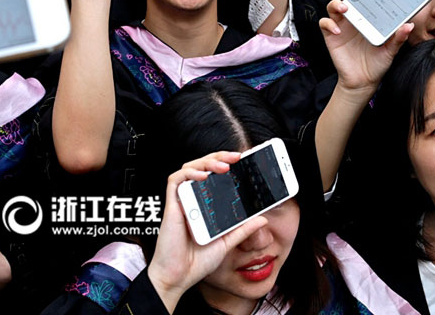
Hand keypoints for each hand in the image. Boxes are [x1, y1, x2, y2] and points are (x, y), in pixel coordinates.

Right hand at [146, 152, 269, 312]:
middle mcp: (193, 199)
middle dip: (220, 156)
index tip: (244, 161)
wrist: (179, 277)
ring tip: (225, 165)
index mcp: (205, 205)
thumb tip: (262, 219)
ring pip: (190, 167)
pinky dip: (189, 173)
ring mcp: (182, 200)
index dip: (227, 164)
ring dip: (207, 161)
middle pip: (203, 166)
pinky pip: (176, 180)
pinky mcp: (172, 204)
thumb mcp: (227, 242)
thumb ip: (242, 229)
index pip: (216, 177)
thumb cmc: (197, 262)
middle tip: (238, 156)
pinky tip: (203, 175)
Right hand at [319, 0, 412, 93]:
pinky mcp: (331, 35)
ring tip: (345, 8)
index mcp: (370, 15)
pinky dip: (328, 23)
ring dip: (338, 3)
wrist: (364, 82)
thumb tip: (408, 25)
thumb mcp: (391, 50)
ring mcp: (342, 24)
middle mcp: (355, 16)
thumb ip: (398, 38)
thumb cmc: (378, 62)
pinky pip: (325, 23)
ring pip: (334, 5)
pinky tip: (336, 29)